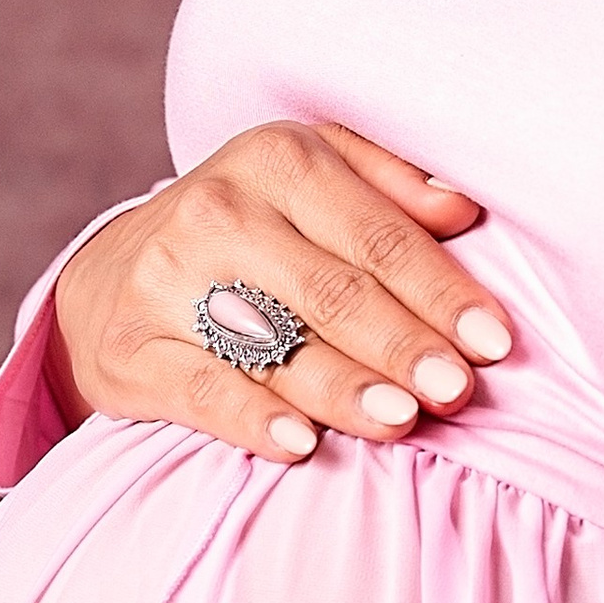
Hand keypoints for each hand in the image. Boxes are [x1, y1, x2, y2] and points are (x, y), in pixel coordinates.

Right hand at [48, 120, 511, 459]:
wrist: (110, 276)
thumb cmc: (247, 227)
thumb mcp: (311, 176)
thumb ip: (389, 185)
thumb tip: (464, 210)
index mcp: (277, 159)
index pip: (377, 235)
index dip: (440, 292)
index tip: (493, 342)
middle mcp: (218, 211)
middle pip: (332, 291)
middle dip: (403, 345)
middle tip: (456, 391)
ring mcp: (167, 280)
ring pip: (275, 345)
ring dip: (344, 388)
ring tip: (402, 420)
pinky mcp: (131, 348)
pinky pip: (203, 389)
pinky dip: (253, 419)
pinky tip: (302, 443)